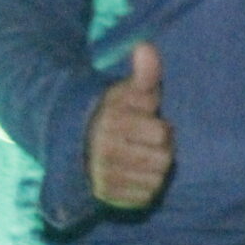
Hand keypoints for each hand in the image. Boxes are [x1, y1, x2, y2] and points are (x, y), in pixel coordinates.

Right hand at [87, 42, 172, 207]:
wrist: (82, 141)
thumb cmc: (118, 112)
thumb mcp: (130, 90)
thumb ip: (144, 72)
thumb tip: (145, 47)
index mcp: (112, 123)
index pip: (162, 135)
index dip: (162, 128)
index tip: (150, 123)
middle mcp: (105, 152)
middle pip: (162, 160)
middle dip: (161, 150)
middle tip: (148, 143)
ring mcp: (104, 177)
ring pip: (156, 180)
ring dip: (155, 169)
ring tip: (143, 157)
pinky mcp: (107, 197)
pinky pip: (145, 197)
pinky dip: (146, 187)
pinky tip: (136, 174)